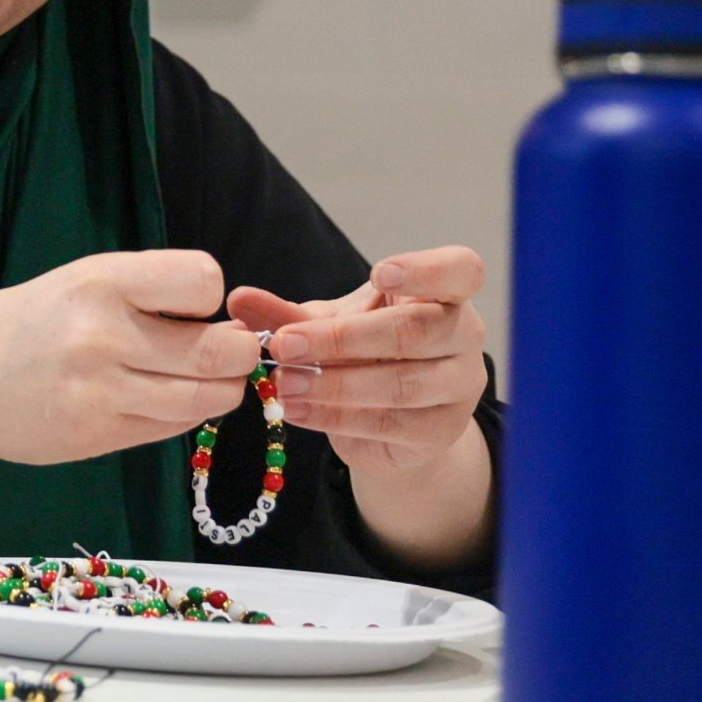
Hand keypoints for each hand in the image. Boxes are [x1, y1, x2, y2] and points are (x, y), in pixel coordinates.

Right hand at [0, 249, 263, 468]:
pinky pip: (174, 427)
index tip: (188, 308)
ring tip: (191, 377)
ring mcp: (100, 391)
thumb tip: (231, 326)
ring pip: (208, 398)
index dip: (210, 298)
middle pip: (221, 352)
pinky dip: (180, 414)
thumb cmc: (31, 323)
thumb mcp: (82, 281)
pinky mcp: (97, 435)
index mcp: (100, 281)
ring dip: (217, 389)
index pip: (204, 280)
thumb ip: (150, 294)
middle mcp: (101, 335)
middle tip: (219, 350)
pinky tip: (152, 399)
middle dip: (236, 353)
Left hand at [226, 246, 488, 476]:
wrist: (385, 417)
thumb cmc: (363, 351)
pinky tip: (297, 411)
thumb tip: (238, 299)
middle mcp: (464, 335)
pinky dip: (336, 417)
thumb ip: (288, 313)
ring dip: (333, 385)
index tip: (379, 274)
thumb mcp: (326, 324)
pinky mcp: (442, 431)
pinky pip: (389, 423)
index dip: (425, 271)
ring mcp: (459, 385)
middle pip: (417, 331)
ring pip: (402, 384)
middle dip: (342, 339)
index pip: (461, 271)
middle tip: (283, 345)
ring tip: (282, 384)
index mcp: (445, 293)